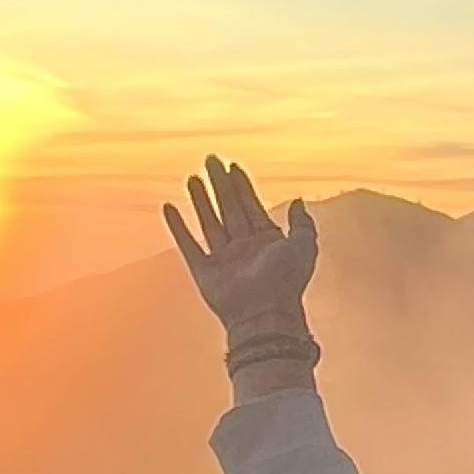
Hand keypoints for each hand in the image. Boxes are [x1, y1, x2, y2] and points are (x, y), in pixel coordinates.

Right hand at [163, 154, 318, 372]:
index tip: (233, 166)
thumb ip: (302, 224)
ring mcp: (223, 260)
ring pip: (209, 222)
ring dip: (200, 200)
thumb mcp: (304, 246)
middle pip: (229, 209)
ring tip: (192, 178)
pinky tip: (169, 208)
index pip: (251, 206)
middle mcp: (244, 249)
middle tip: (210, 160)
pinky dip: (177, 227)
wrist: (265, 314)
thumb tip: (299, 201)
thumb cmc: (287, 282)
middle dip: (220, 184)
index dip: (242, 186)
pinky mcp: (204, 272)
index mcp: (267, 242)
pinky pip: (188, 245)